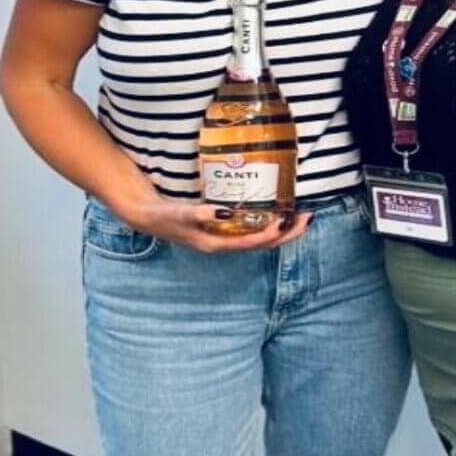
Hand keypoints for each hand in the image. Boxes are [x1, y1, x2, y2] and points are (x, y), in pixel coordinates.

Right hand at [118, 197, 312, 252]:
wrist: (148, 215)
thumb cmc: (164, 216)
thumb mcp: (181, 214)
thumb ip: (201, 213)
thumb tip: (226, 213)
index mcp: (215, 244)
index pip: (249, 243)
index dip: (269, 234)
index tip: (285, 221)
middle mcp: (224, 243)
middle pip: (262, 244)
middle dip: (287, 233)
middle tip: (307, 217)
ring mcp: (225, 237)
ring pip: (261, 238)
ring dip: (283, 229)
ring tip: (301, 215)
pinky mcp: (224, 229)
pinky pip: (253, 229)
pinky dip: (269, 222)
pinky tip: (278, 211)